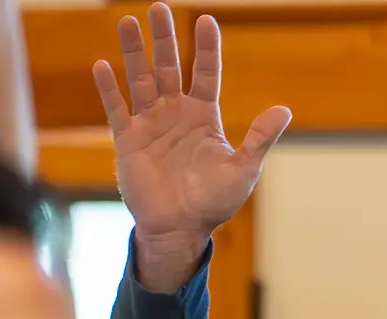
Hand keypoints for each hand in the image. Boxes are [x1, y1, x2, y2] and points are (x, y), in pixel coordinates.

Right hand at [93, 2, 290, 290]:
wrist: (181, 229)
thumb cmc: (214, 203)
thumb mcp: (243, 170)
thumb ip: (260, 139)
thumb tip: (283, 110)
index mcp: (204, 116)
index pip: (205, 73)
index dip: (206, 48)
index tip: (206, 20)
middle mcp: (175, 113)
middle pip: (168, 66)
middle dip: (163, 38)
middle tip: (158, 7)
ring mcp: (150, 124)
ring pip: (140, 79)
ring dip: (134, 51)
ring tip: (127, 20)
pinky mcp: (128, 141)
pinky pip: (117, 109)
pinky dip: (110, 89)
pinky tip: (103, 65)